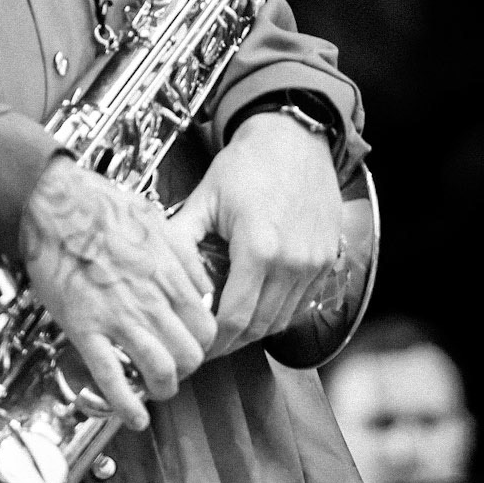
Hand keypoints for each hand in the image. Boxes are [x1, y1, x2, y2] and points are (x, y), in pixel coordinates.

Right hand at [19, 157, 216, 431]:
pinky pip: (110, 377)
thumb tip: (201, 284)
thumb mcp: (156, 221)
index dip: (203, 343)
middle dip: (186, 368)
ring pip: (160, 370)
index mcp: (169, 273)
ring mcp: (118, 316)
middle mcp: (150, 298)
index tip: (191, 344)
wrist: (52, 202)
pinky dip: (126, 406)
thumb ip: (183, 256)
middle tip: (174, 367)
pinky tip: (133, 418)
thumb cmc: (99, 206)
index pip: (207, 326)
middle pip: (190, 354)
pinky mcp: (84, 327)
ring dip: (163, 388)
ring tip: (157, 390)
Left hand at [174, 112, 343, 358]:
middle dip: (230, 342)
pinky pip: (301, 303)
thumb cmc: (250, 162)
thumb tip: (155, 270)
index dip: (211, 341)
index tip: (197, 344)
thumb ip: (181, 237)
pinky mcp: (328, 260)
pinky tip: (259, 305)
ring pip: (282, 320)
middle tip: (208, 344)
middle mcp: (291, 262)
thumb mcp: (206, 196)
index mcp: (258, 248)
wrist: (294, 138)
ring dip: (255, 330)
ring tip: (230, 328)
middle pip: (258, 327)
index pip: (233, 318)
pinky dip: (279, 311)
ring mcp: (314, 263)